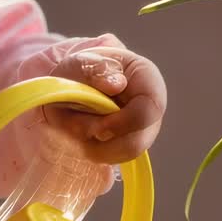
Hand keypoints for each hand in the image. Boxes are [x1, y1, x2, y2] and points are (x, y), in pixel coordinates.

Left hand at [45, 34, 166, 164]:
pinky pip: (111, 158)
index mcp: (146, 80)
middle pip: (136, 142)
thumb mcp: (83, 61)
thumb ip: (96, 69)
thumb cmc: (84, 68)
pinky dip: (89, 150)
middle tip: (74, 126)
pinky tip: (77, 134)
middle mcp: (150, 110)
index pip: (149, 109)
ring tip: (71, 125)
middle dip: (101, 139)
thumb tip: (116, 84)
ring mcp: (141, 131)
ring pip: (122, 155)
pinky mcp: (126, 146)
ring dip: (91, 146)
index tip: (96, 128)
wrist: (76, 80)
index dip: (123, 123)